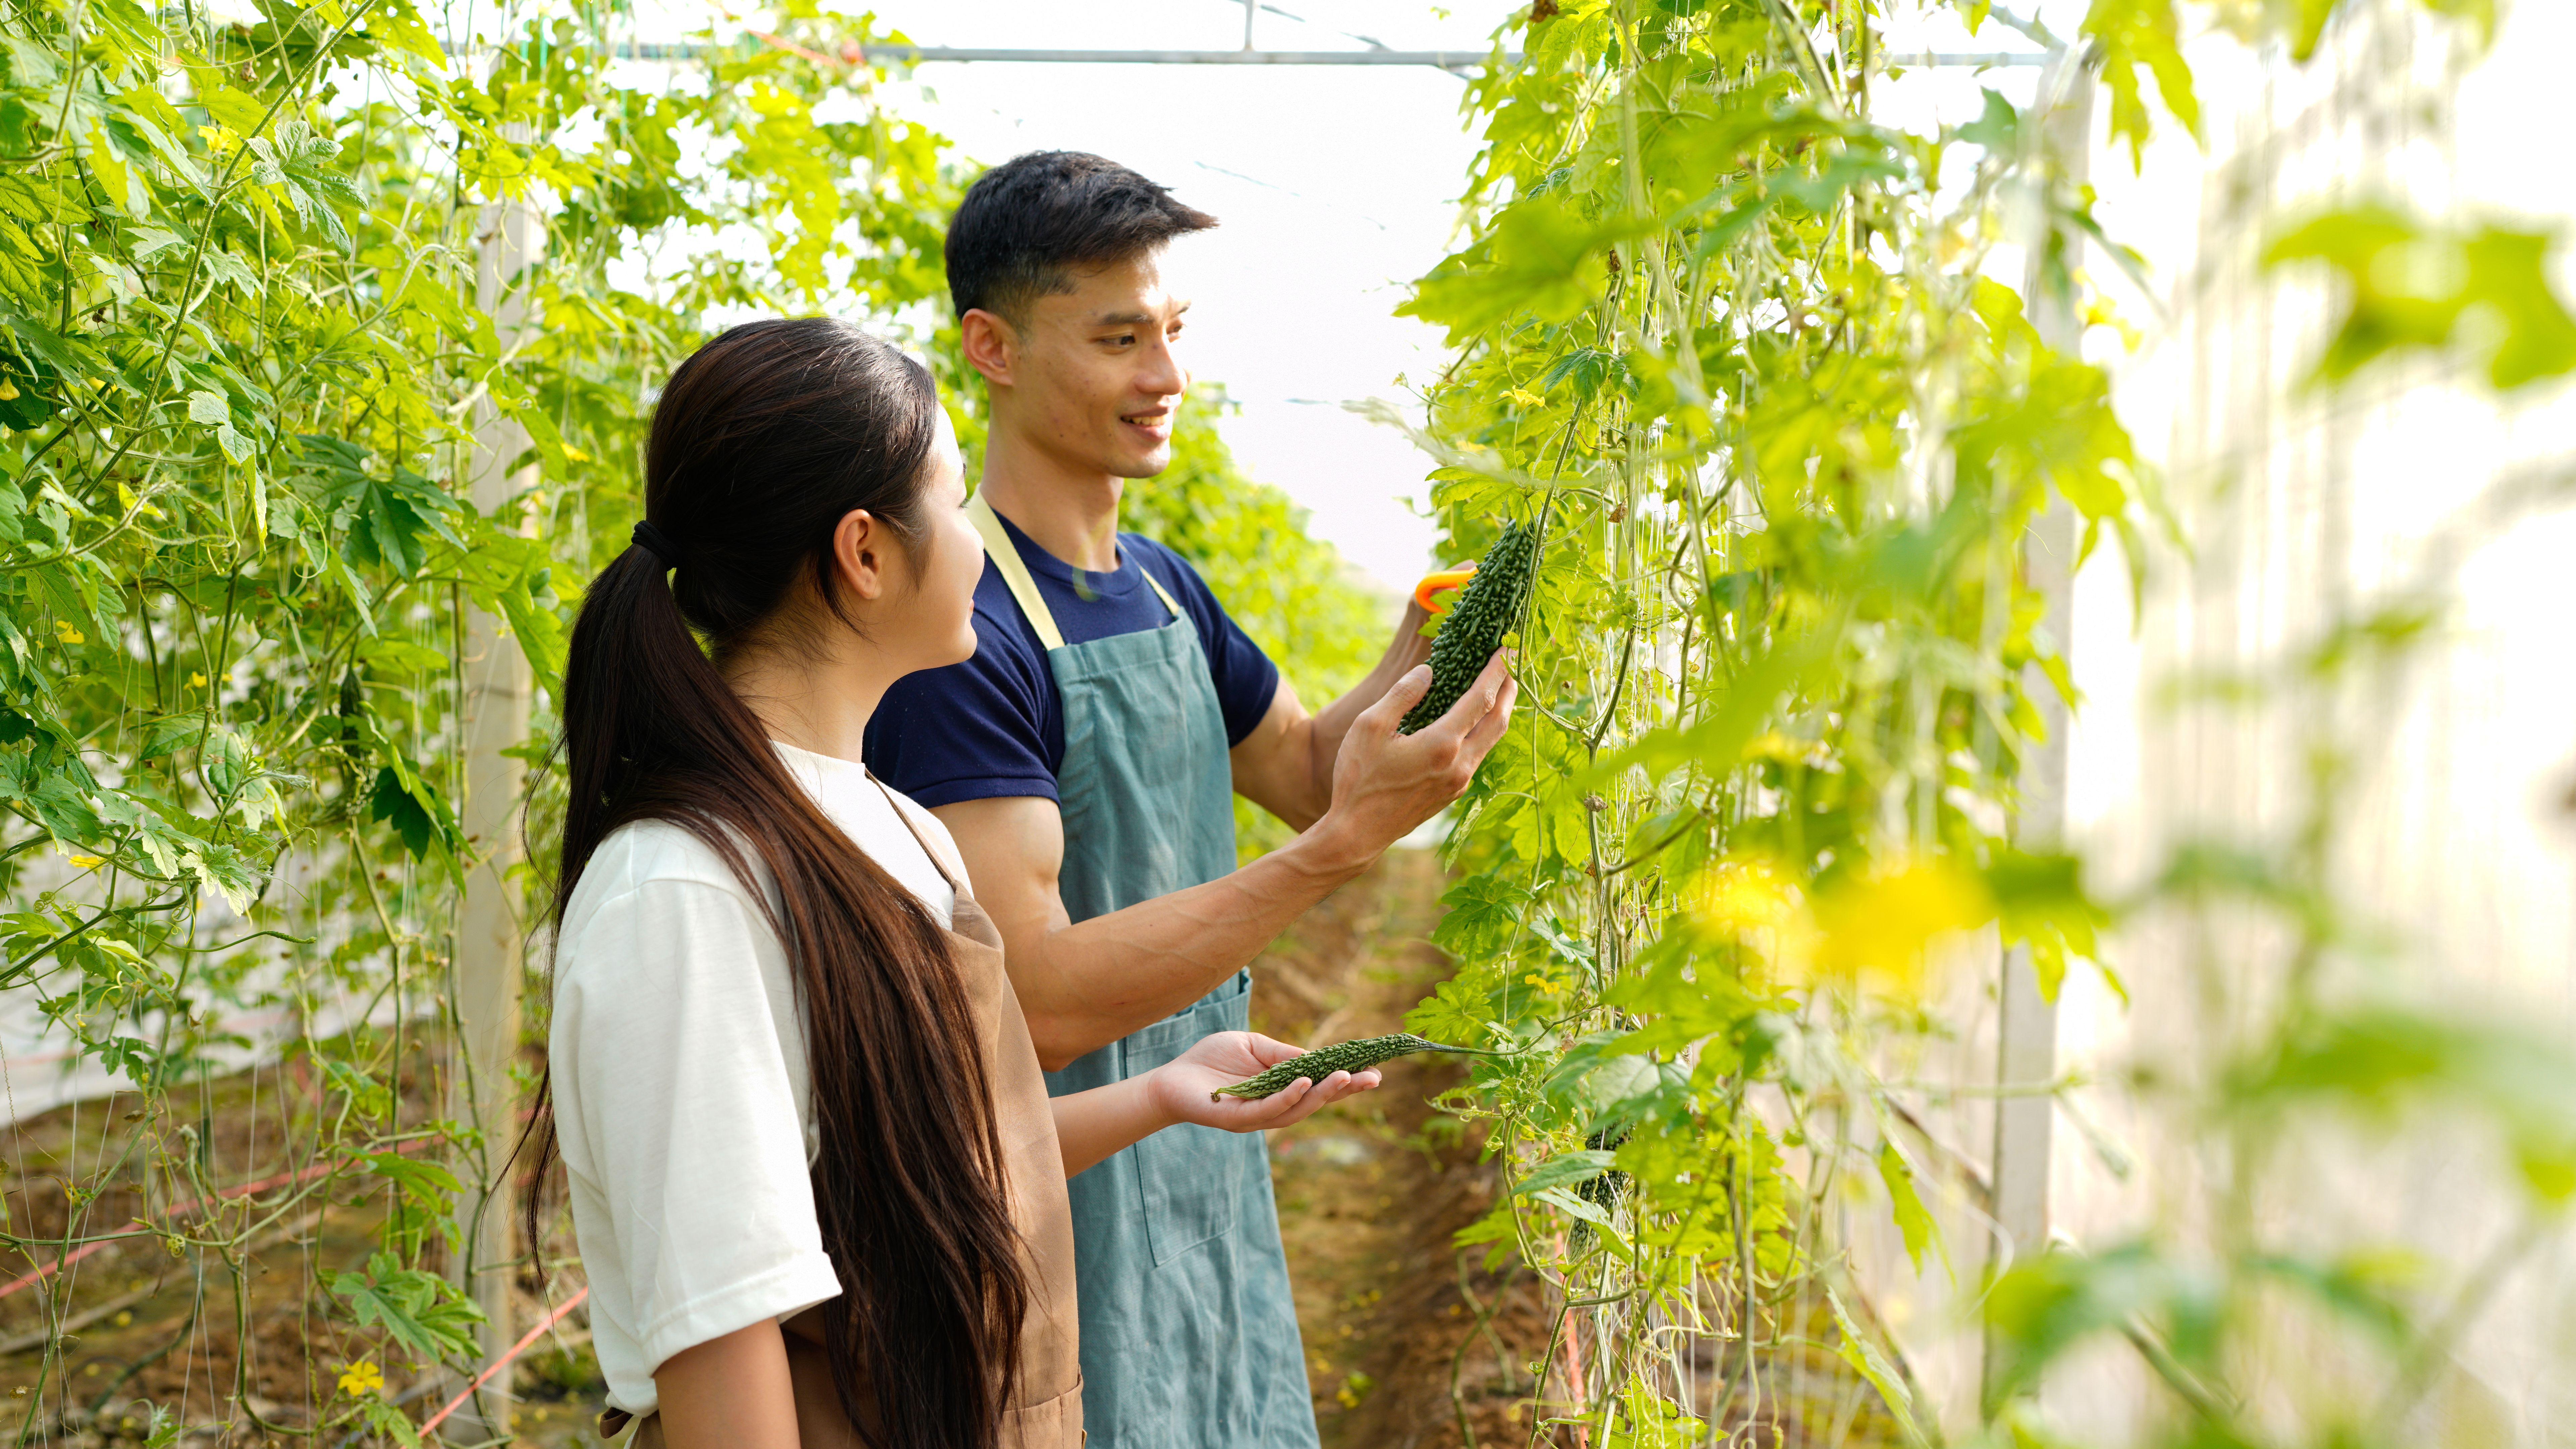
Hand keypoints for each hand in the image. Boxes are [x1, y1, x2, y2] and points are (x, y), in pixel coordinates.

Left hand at [1145, 1031, 1382, 1131]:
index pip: (1319, 1087)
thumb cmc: (1211, 1059)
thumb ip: (1283, 1054)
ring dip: (1324, 1093)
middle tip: (1374, 1078)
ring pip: (1298, 1108)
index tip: (1374, 1071)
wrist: (1171, 1078)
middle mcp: (1274, 1108)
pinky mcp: (1238, 1118)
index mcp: (1280, 1090)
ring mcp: (1258, 1116)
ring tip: (1346, 1077)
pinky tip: (1305, 1082)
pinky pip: (1269, 1109)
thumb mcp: (1254, 1047)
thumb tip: (1315, 1059)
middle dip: (1346, 1090)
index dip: (1346, 1081)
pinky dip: (1289, 1096)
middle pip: (1317, 1101)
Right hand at [1308, 650, 1516, 863]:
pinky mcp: (1452, 793)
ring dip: (1500, 711)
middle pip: (1498, 720)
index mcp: (1442, 744)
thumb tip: (1429, 672)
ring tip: (1502, 688)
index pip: (1481, 699)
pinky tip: (1475, 722)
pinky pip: (1478, 755)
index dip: (1497, 671)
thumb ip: (1402, 694)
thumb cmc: (1358, 779)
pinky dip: (1484, 731)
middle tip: (1514, 663)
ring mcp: (1459, 782)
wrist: (1356, 834)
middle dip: (1510, 689)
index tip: (1508, 648)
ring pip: (1492, 740)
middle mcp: (1459, 764)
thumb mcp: (1369, 727)